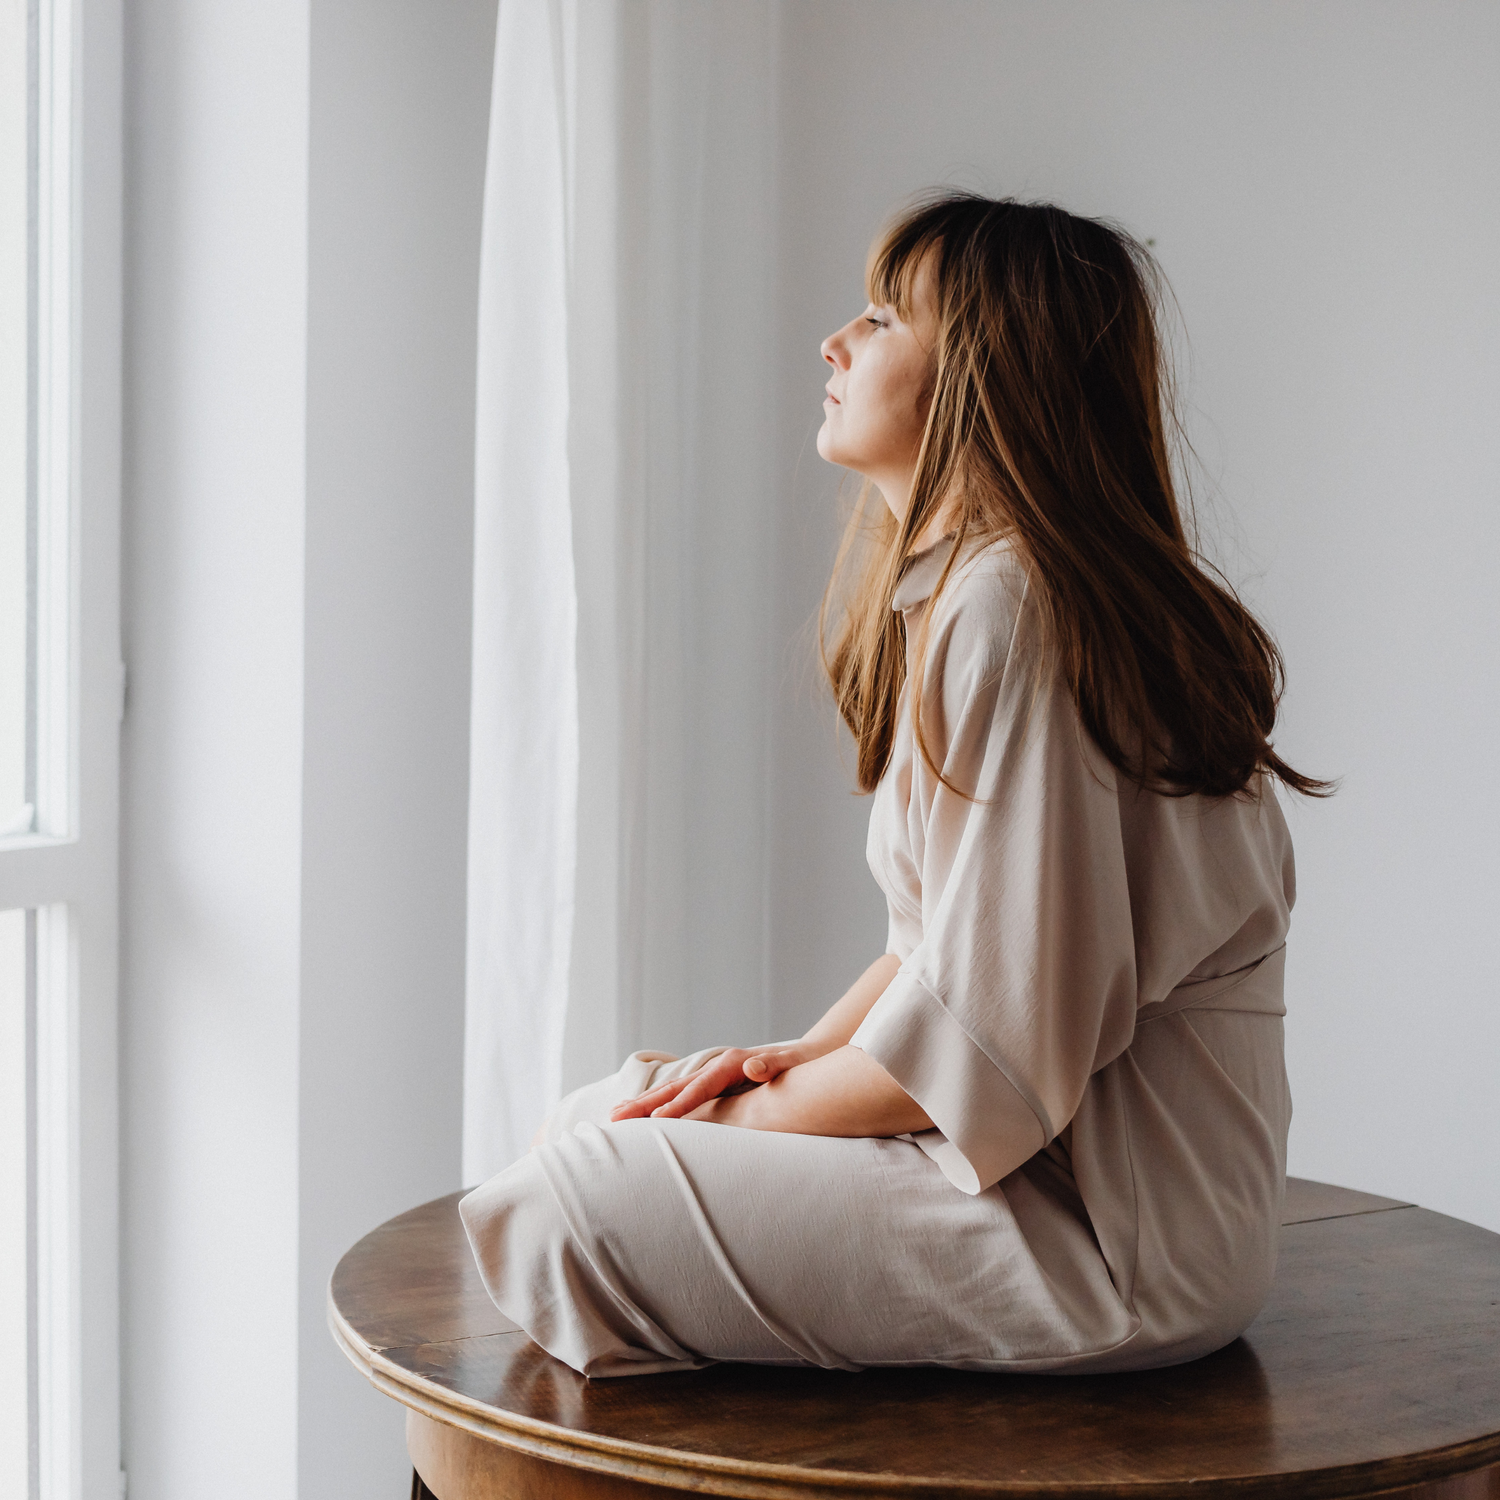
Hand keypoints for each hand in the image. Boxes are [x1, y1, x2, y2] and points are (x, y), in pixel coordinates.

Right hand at [608, 1043, 821, 1122]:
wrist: (812, 1053)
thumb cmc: (805, 1062)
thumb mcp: (793, 1062)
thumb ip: (774, 1063)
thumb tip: (754, 1066)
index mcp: (731, 1065)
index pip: (698, 1089)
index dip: (678, 1106)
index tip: (657, 1122)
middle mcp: (718, 1068)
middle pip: (676, 1087)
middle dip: (645, 1104)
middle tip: (614, 1118)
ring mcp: (715, 1076)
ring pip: (675, 1092)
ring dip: (646, 1105)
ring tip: (617, 1115)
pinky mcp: (718, 1086)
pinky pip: (685, 1098)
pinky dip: (663, 1106)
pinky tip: (647, 1117)